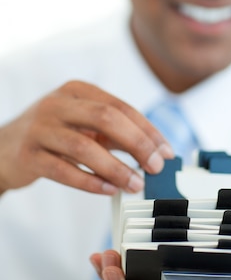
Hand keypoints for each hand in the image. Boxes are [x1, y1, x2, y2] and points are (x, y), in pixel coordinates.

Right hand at [0, 80, 172, 194]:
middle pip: (105, 119)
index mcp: (77, 90)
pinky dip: (89, 181)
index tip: (166, 152)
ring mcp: (40, 128)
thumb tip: (154, 152)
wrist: (2, 148)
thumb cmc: (53, 135)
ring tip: (135, 184)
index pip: (120, 106)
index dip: (147, 130)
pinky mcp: (28, 154)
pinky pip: (62, 170)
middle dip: (137, 144)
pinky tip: (108, 190)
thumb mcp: (82, 124)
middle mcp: (57, 104)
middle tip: (155, 167)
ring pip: (84, 147)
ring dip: (116, 168)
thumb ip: (114, 133)